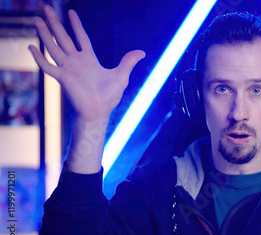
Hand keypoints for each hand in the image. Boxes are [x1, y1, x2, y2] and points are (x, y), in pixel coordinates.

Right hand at [29, 5, 144, 121]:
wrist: (99, 112)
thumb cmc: (109, 97)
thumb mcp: (122, 76)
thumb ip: (128, 62)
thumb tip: (142, 52)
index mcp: (89, 59)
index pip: (81, 37)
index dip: (76, 25)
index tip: (71, 12)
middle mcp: (76, 61)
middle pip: (63, 38)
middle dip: (55, 23)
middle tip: (46, 8)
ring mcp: (68, 69)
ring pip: (53, 47)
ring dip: (44, 34)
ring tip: (36, 20)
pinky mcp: (63, 78)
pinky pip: (48, 66)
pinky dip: (39, 58)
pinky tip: (31, 47)